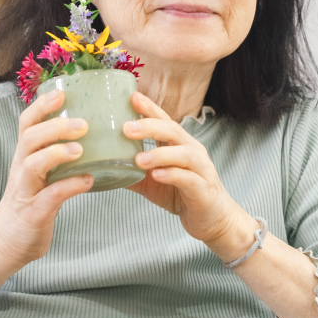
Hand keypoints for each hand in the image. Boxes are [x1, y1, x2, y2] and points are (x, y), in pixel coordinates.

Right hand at [0, 89, 93, 266]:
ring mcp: (26, 191)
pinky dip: (69, 187)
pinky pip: (50, 197)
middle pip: (29, 138)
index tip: (62, 93)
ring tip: (81, 150)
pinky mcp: (34, 213)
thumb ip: (57, 152)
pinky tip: (88, 182)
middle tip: (83, 124)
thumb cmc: (32, 201)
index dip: (41, 106)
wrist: (7, 241)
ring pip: (33, 165)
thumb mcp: (40, 172)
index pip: (27, 123)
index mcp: (24, 156)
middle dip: (54, 127)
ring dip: (57, 154)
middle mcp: (21, 169)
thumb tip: (92, 130)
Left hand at [123, 92, 257, 261]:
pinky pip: (188, 179)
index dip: (150, 108)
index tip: (132, 97)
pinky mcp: (203, 190)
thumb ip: (133, 174)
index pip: (164, 121)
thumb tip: (103, 168)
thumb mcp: (153, 183)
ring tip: (139, 159)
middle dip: (150, 126)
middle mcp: (192, 152)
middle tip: (126, 128)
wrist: (214, 220)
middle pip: (173, 131)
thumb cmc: (184, 195)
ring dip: (160, 154)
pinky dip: (172, 175)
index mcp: (180, 145)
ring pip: (183, 154)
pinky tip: (157, 176)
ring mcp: (201, 170)